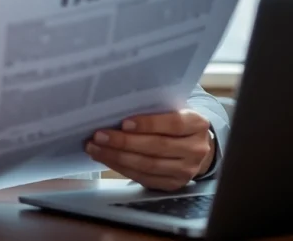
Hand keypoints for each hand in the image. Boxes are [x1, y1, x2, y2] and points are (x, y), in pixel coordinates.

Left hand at [85, 109, 214, 191]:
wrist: (194, 146)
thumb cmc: (175, 122)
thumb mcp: (172, 110)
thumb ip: (154, 109)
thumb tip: (116, 109)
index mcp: (197, 124)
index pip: (173, 124)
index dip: (148, 124)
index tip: (124, 123)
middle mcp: (195, 149)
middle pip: (157, 147)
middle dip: (124, 142)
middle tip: (99, 136)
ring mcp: (186, 170)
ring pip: (148, 165)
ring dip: (117, 157)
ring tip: (95, 148)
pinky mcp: (173, 184)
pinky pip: (144, 177)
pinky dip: (121, 168)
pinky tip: (106, 158)